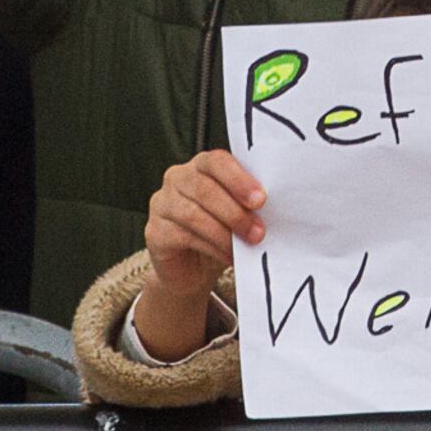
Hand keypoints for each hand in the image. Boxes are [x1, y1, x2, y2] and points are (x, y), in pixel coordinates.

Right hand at [133, 148, 265, 360]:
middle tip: (258, 232)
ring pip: (194, 214)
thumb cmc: (221, 233)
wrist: (192, 269)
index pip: (216, 161)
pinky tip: (228, 256)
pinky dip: (211, 247)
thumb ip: (248, 205)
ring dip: (225, 233)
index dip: (238, 179)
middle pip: (205, 188)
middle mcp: (177, 178)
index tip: (261, 200)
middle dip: (235, 212)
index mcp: (201, 165)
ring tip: (247, 247)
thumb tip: (275, 209)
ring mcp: (162, 204)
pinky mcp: (155, 231)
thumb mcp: (237, 214)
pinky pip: (183, 236)